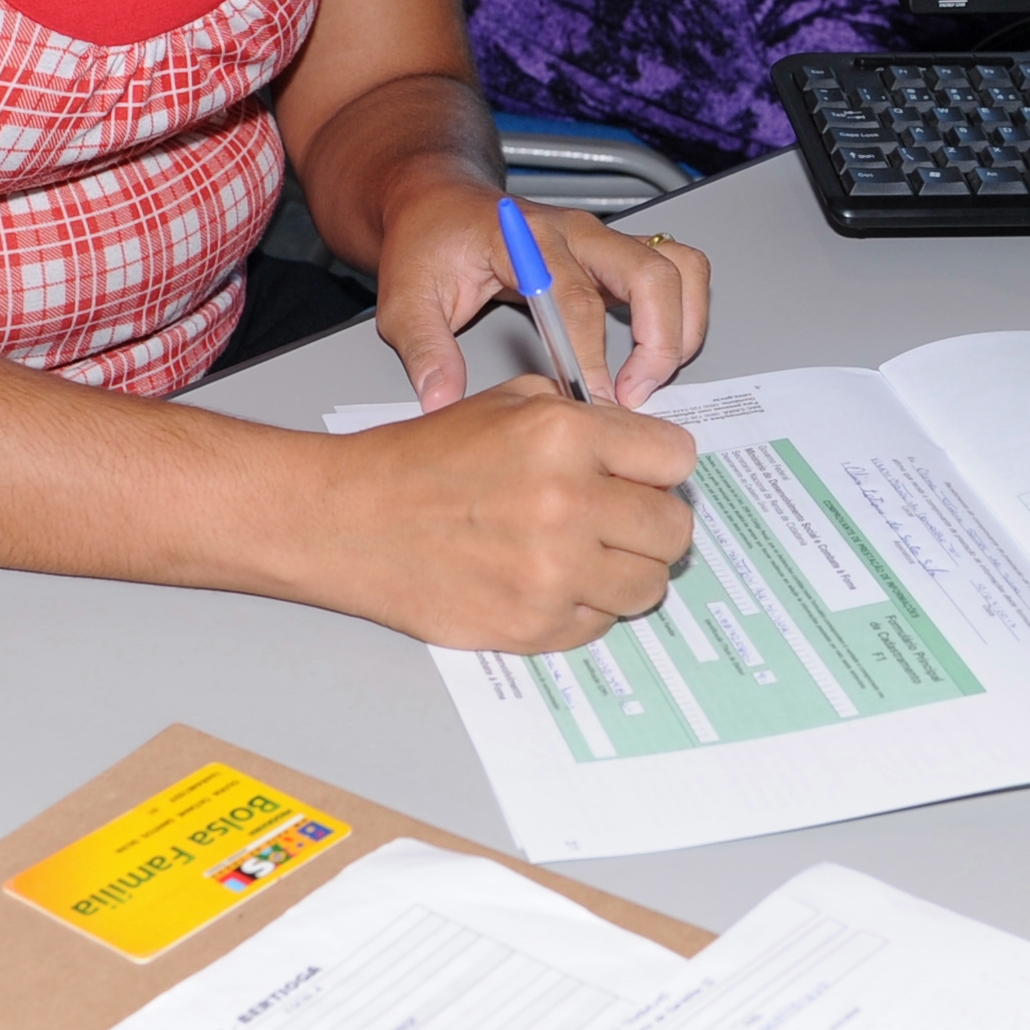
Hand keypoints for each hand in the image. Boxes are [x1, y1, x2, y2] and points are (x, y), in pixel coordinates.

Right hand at [324, 376, 697, 651]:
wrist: (352, 521)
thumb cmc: (423, 461)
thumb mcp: (508, 403)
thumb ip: (587, 419)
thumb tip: (642, 451)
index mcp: (566, 436)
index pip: (677, 459)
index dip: (658, 467)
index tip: (641, 476)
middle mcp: (568, 504)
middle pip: (674, 529)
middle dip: (652, 522)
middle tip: (619, 521)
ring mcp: (553, 573)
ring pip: (649, 585)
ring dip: (626, 570)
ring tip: (584, 555)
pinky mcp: (535, 627)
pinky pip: (602, 623)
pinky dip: (584, 607)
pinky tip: (545, 581)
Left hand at [374, 181, 714, 411]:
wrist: (439, 201)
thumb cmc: (428, 242)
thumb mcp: (405, 297)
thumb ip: (424, 349)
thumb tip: (443, 398)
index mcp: (528, 240)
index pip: (577, 301)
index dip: (590, 358)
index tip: (593, 403)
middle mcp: (578, 232)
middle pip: (651, 274)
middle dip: (657, 343)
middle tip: (632, 397)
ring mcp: (604, 239)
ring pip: (680, 267)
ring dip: (682, 326)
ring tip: (654, 377)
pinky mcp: (618, 252)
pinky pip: (679, 270)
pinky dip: (685, 312)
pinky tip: (661, 351)